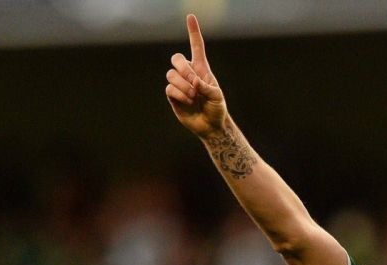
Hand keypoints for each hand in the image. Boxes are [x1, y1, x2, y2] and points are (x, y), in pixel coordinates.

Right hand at [165, 14, 227, 137]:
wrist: (211, 125)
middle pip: (176, 58)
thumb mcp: (217, 96)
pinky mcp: (173, 95)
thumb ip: (206, 87)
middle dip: (183, 69)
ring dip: (183, 85)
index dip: (193, 32)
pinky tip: (188, 101)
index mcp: (201, 68)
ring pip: (171, 74)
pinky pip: (169, 88)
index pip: (196, 46)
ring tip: (193, 96)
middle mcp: (188, 73)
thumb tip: (193, 82)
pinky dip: (180, 94)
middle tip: (194, 82)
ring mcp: (179, 83)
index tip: (190, 16)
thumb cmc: (217, 108)